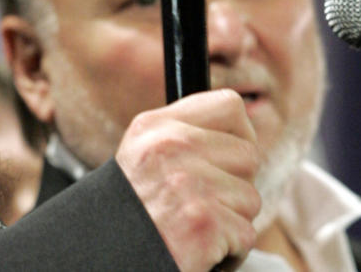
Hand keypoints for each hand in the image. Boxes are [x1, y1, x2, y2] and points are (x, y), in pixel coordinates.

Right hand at [114, 89, 260, 271]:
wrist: (109, 254)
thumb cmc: (133, 211)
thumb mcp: (143, 156)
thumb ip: (184, 136)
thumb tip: (241, 135)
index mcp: (154, 126)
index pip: (228, 106)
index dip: (239, 134)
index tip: (227, 158)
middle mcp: (170, 147)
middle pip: (248, 156)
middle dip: (234, 185)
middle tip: (201, 202)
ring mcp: (187, 184)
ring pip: (251, 198)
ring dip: (231, 221)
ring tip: (195, 225)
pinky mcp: (203, 222)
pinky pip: (246, 234)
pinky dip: (229, 251)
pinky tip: (199, 248)